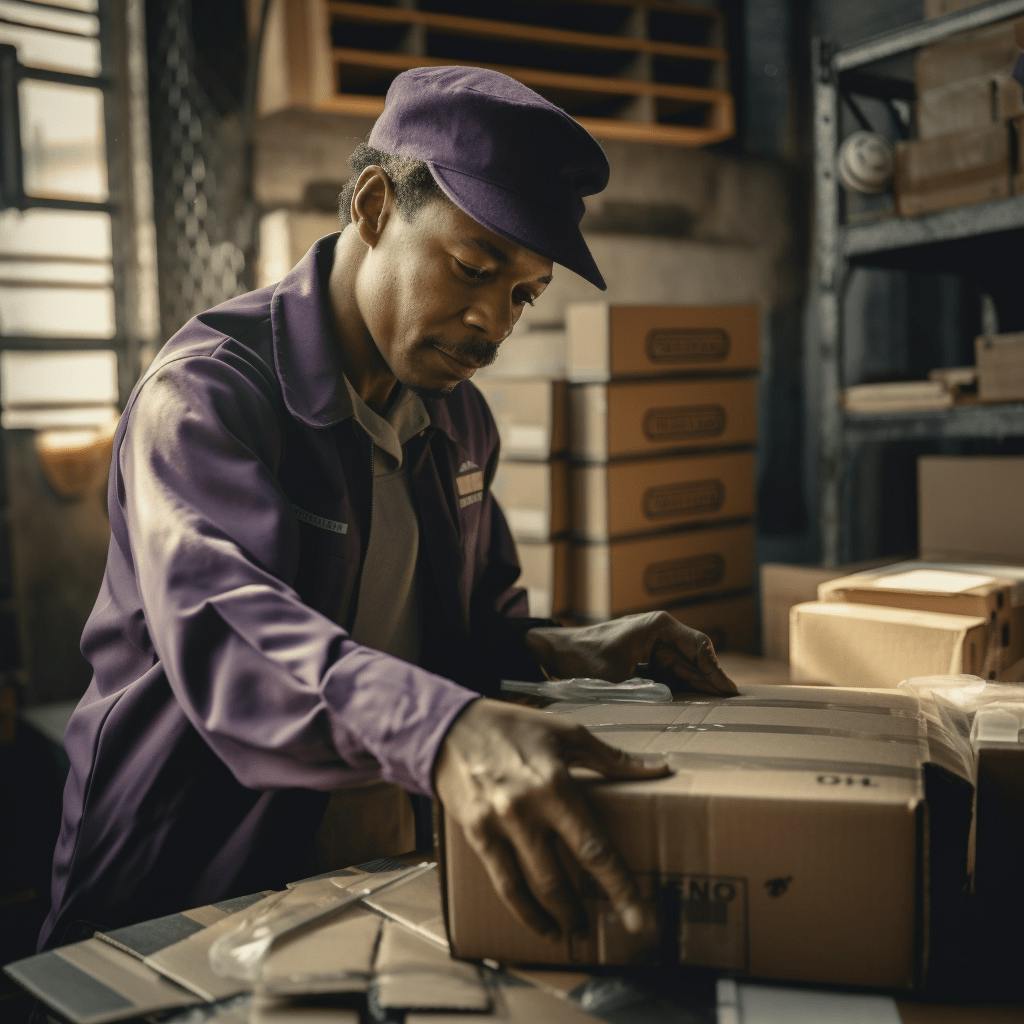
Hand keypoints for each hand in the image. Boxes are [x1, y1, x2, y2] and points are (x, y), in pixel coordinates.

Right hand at [434, 698, 669, 940]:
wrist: (450, 727)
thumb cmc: (515, 727)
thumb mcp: (568, 733)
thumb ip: (613, 760)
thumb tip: (660, 769)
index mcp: (555, 784)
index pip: (594, 847)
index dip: (620, 887)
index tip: (640, 918)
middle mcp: (526, 809)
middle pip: (562, 877)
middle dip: (588, 912)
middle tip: (616, 930)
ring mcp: (498, 825)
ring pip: (531, 887)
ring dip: (557, 917)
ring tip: (576, 932)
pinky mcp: (476, 834)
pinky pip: (503, 883)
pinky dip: (523, 911)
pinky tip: (540, 924)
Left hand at [524, 611, 736, 695]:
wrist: (555, 653)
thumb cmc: (583, 660)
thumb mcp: (619, 679)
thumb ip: (652, 690)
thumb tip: (680, 706)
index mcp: (659, 627)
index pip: (699, 648)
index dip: (717, 673)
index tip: (732, 694)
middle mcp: (661, 632)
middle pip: (696, 659)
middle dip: (712, 682)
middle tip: (734, 708)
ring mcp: (653, 645)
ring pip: (685, 669)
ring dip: (698, 688)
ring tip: (719, 711)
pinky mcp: (645, 659)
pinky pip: (671, 674)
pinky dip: (681, 689)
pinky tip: (693, 708)